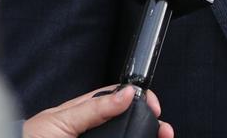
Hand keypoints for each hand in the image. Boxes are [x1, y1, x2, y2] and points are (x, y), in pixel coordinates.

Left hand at [22, 85, 173, 137]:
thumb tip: (126, 93)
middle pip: (129, 125)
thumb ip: (94, 108)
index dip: (141, 103)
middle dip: (150, 127)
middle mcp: (92, 130)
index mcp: (86, 113)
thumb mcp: (62, 120)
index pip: (122, 102)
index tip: (154, 109)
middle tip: (164, 133)